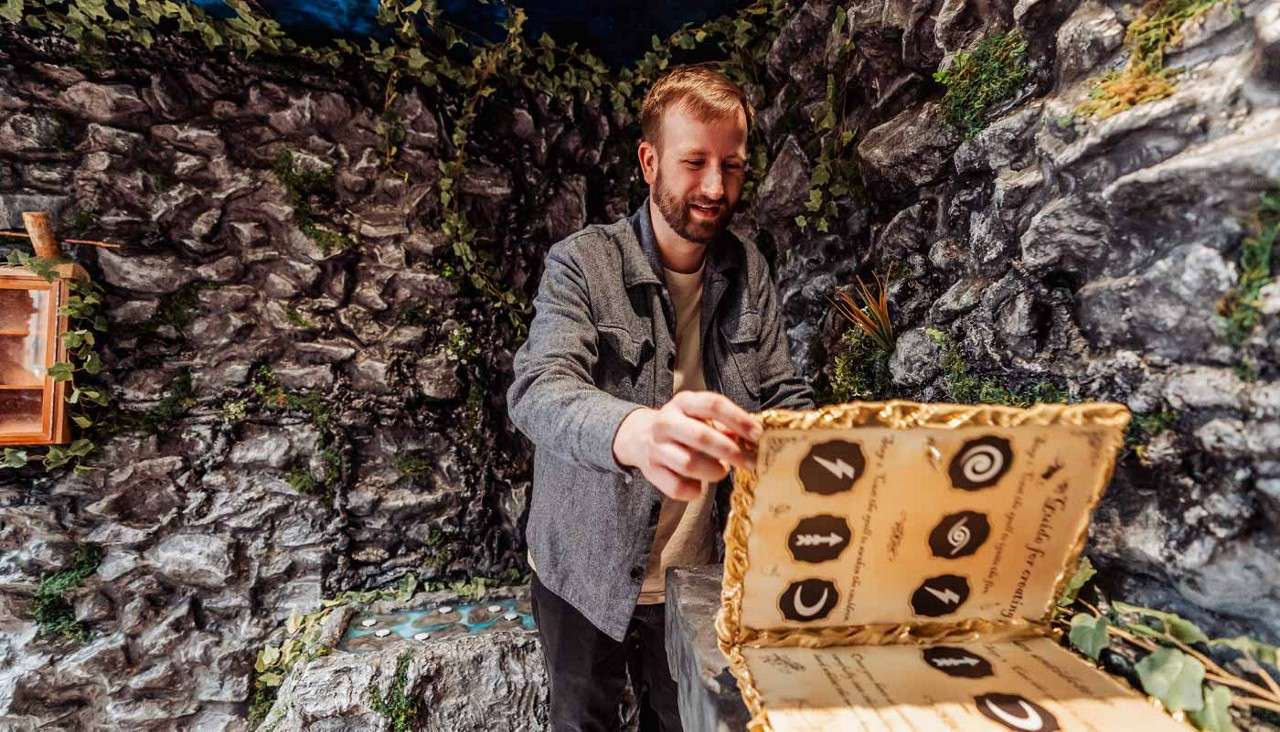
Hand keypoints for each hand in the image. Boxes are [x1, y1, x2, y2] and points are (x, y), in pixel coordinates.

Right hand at [612, 391, 761, 500]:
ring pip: (688, 464)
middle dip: (730, 451)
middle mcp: (666, 421)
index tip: (758, 435)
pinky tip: (700, 486)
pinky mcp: (651, 471)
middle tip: (749, 462)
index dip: (738, 419)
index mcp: (683, 402)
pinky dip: (694, 491)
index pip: (713, 404)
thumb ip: (725, 425)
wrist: (640, 437)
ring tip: (721, 471)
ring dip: (713, 471)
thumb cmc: (683, 427)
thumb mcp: (700, 416)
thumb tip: (753, 438)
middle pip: (701, 436)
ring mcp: (656, 447)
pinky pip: (677, 487)